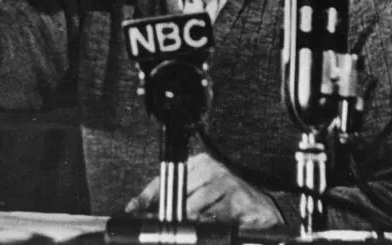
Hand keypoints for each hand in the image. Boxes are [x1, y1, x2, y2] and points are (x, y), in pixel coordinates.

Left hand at [125, 152, 282, 228]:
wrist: (258, 207)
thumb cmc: (224, 200)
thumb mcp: (196, 195)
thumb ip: (171, 200)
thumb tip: (137, 208)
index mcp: (196, 163)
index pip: (164, 177)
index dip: (147, 195)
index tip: (133, 207)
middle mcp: (209, 167)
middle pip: (178, 192)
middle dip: (167, 212)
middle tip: (162, 225)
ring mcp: (225, 180)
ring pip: (194, 205)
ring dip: (188, 220)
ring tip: (187, 228)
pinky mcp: (238, 196)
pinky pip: (214, 215)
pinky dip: (208, 223)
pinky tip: (209, 224)